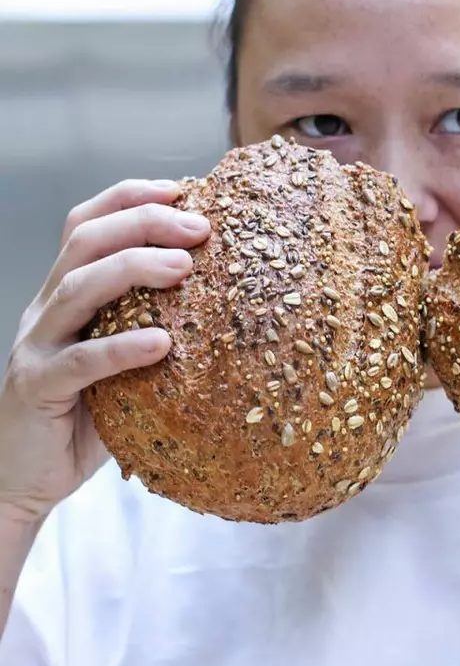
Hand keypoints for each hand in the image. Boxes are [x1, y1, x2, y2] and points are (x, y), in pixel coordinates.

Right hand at [0, 179, 209, 524]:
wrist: (23, 475)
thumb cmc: (86, 411)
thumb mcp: (120, 355)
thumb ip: (152, 322)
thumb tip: (230, 297)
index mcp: (66, 292)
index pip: (88, 223)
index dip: (131, 198)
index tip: (183, 190)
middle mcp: (47, 308)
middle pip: (86, 240)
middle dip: (144, 222)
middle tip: (199, 227)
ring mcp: (38, 345)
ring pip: (77, 286)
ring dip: (133, 268)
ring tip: (184, 267)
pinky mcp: (38, 388)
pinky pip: (80, 362)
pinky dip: (122, 348)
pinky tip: (162, 344)